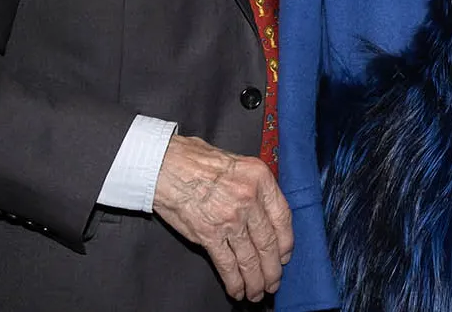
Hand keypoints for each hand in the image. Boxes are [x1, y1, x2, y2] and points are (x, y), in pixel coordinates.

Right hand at [152, 134, 293, 300]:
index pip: (282, 217)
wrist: (165, 165)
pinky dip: (234, 281)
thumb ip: (255, 188)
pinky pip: (227, 264)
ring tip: (257, 292)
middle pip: (268, 242)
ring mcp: (230, 219)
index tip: (285, 255)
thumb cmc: (197, 160)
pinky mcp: (209, 234)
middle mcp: (249, 199)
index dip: (286, 242)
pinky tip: (238, 290)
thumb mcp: (239, 164)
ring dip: (255, 279)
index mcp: (260, 179)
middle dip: (272, 268)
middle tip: (274, 282)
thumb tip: (265, 215)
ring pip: (249, 257)